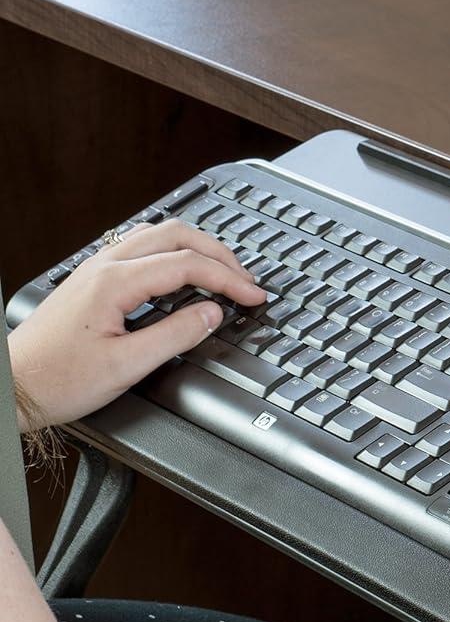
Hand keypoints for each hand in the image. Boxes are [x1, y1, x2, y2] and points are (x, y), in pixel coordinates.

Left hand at [8, 220, 264, 430]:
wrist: (14, 387)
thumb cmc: (57, 380)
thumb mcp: (125, 366)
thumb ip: (175, 335)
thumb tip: (212, 314)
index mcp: (115, 283)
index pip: (188, 265)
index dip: (228, 279)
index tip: (253, 295)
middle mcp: (104, 266)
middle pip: (177, 235)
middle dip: (219, 254)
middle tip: (245, 279)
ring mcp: (96, 268)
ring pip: (158, 234)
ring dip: (197, 247)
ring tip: (222, 270)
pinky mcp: (92, 278)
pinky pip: (141, 246)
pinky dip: (173, 251)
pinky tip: (182, 270)